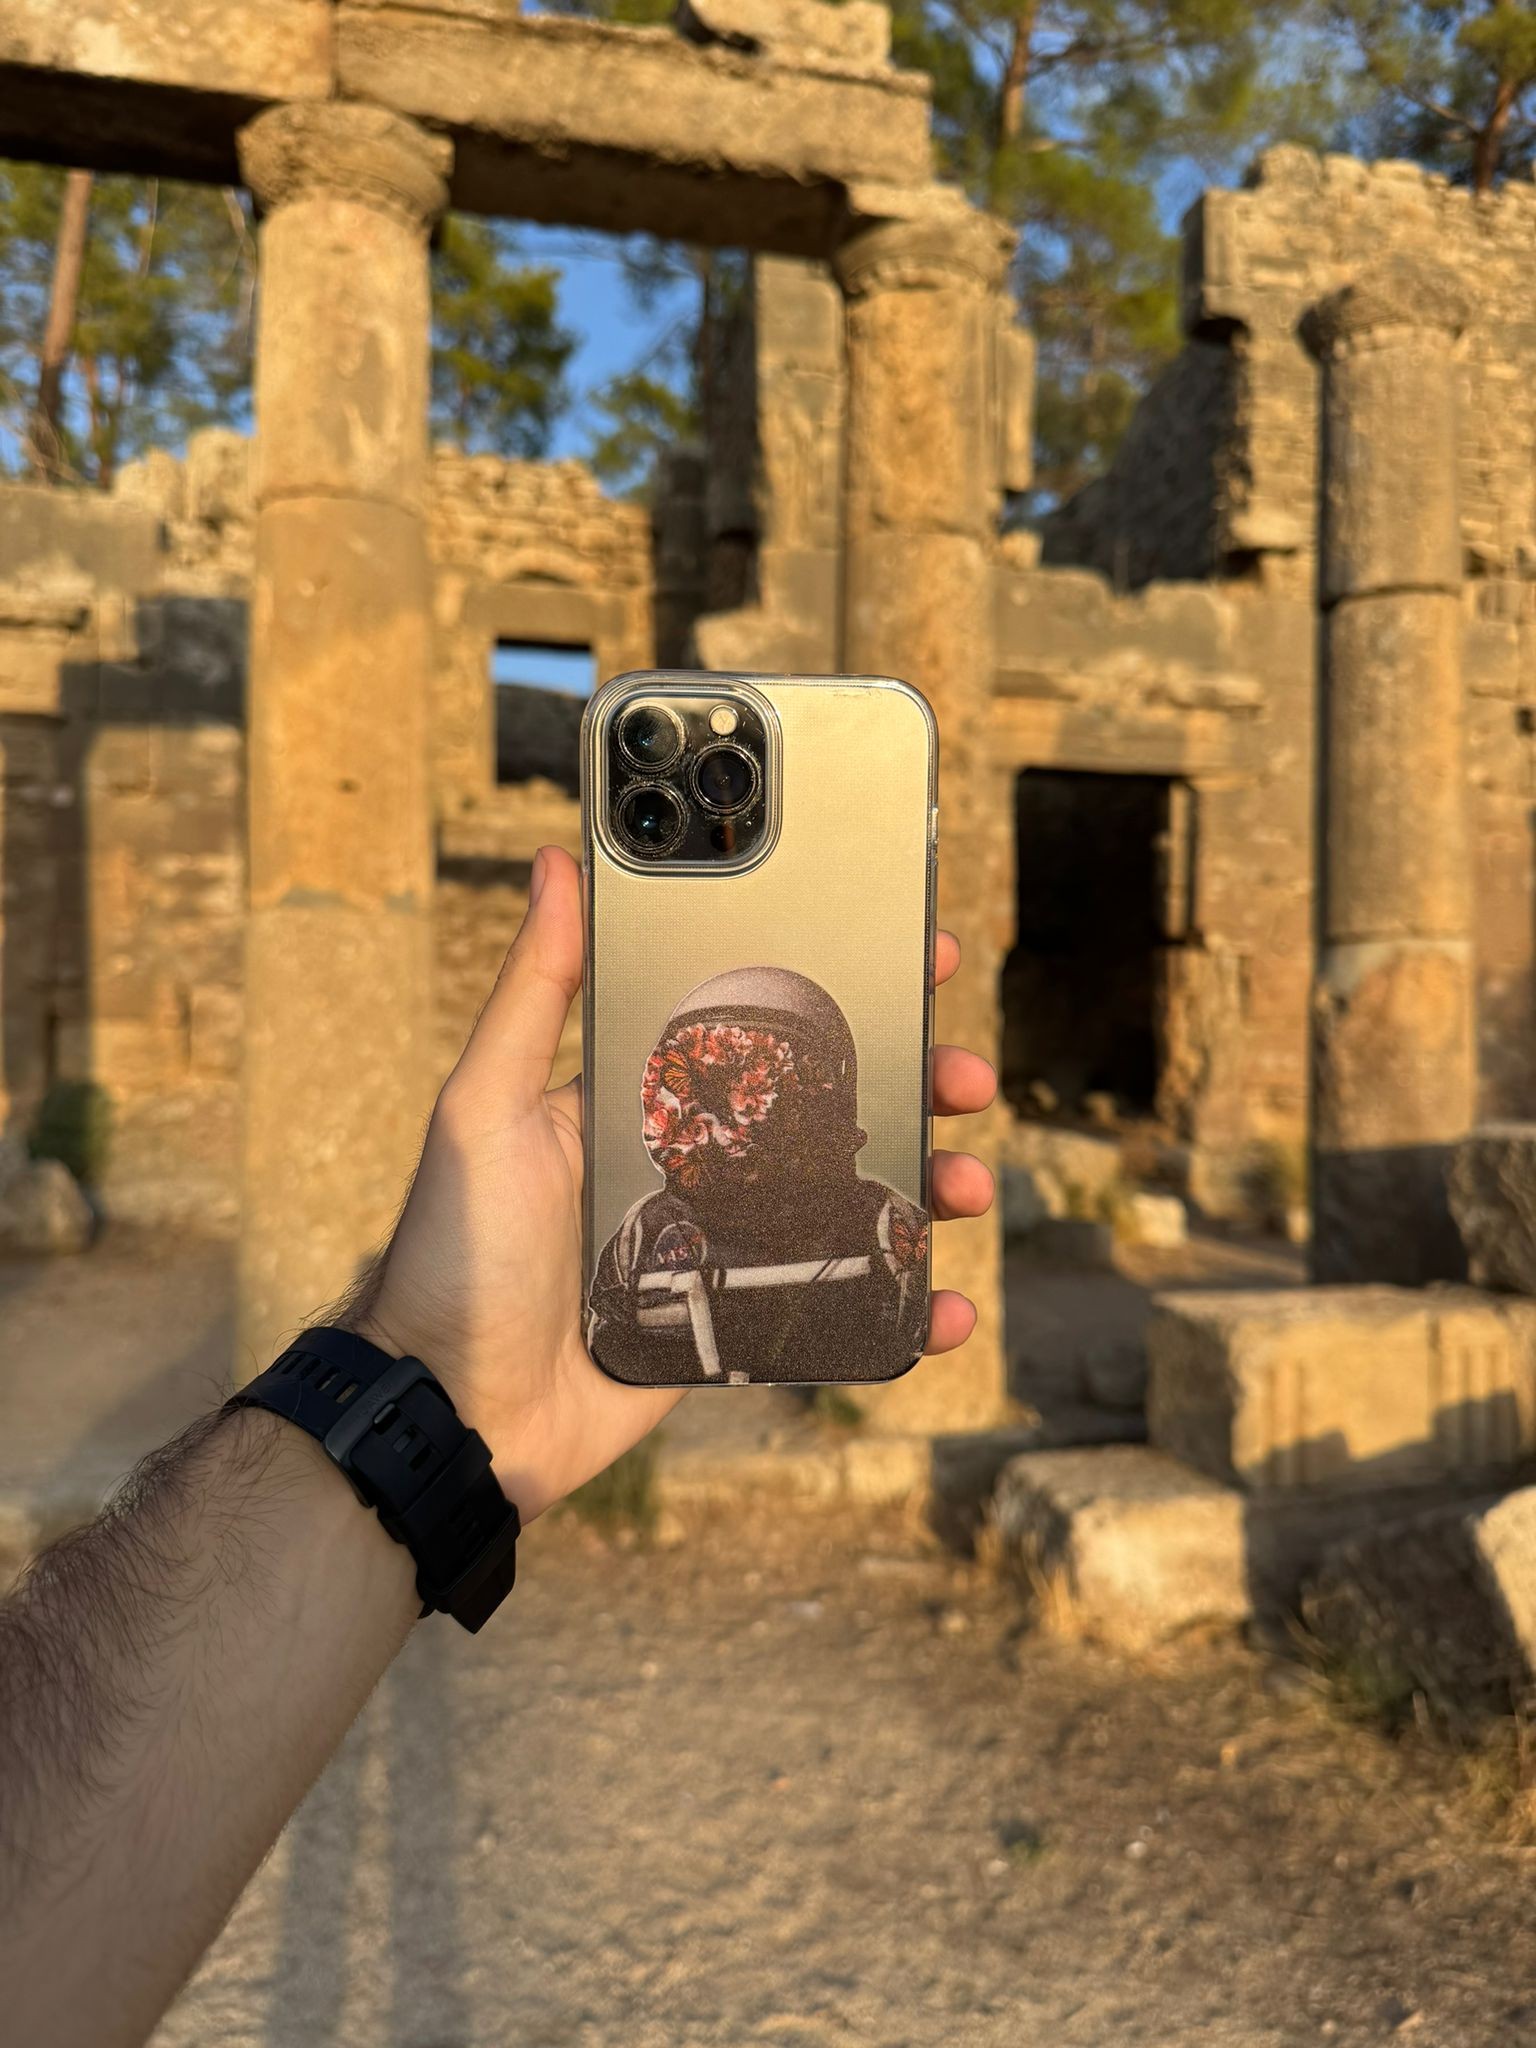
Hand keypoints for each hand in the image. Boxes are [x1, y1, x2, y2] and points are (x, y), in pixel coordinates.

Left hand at [347, 845, 996, 1517]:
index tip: (915, 954)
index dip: (841, 988)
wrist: (455, 1410)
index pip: (762, 1026)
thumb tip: (556, 861)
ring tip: (966, 1186)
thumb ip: (535, 991)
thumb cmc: (455, 1250)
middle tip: (966, 1076)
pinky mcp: (741, 1322)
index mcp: (648, 1097)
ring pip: (854, 1201)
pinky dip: (904, 1308)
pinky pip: (841, 1307)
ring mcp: (727, 1244)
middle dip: (915, 1082)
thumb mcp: (487, 1106)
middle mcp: (697, 1162)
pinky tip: (946, 1308)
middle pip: (834, 1108)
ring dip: (928, 1187)